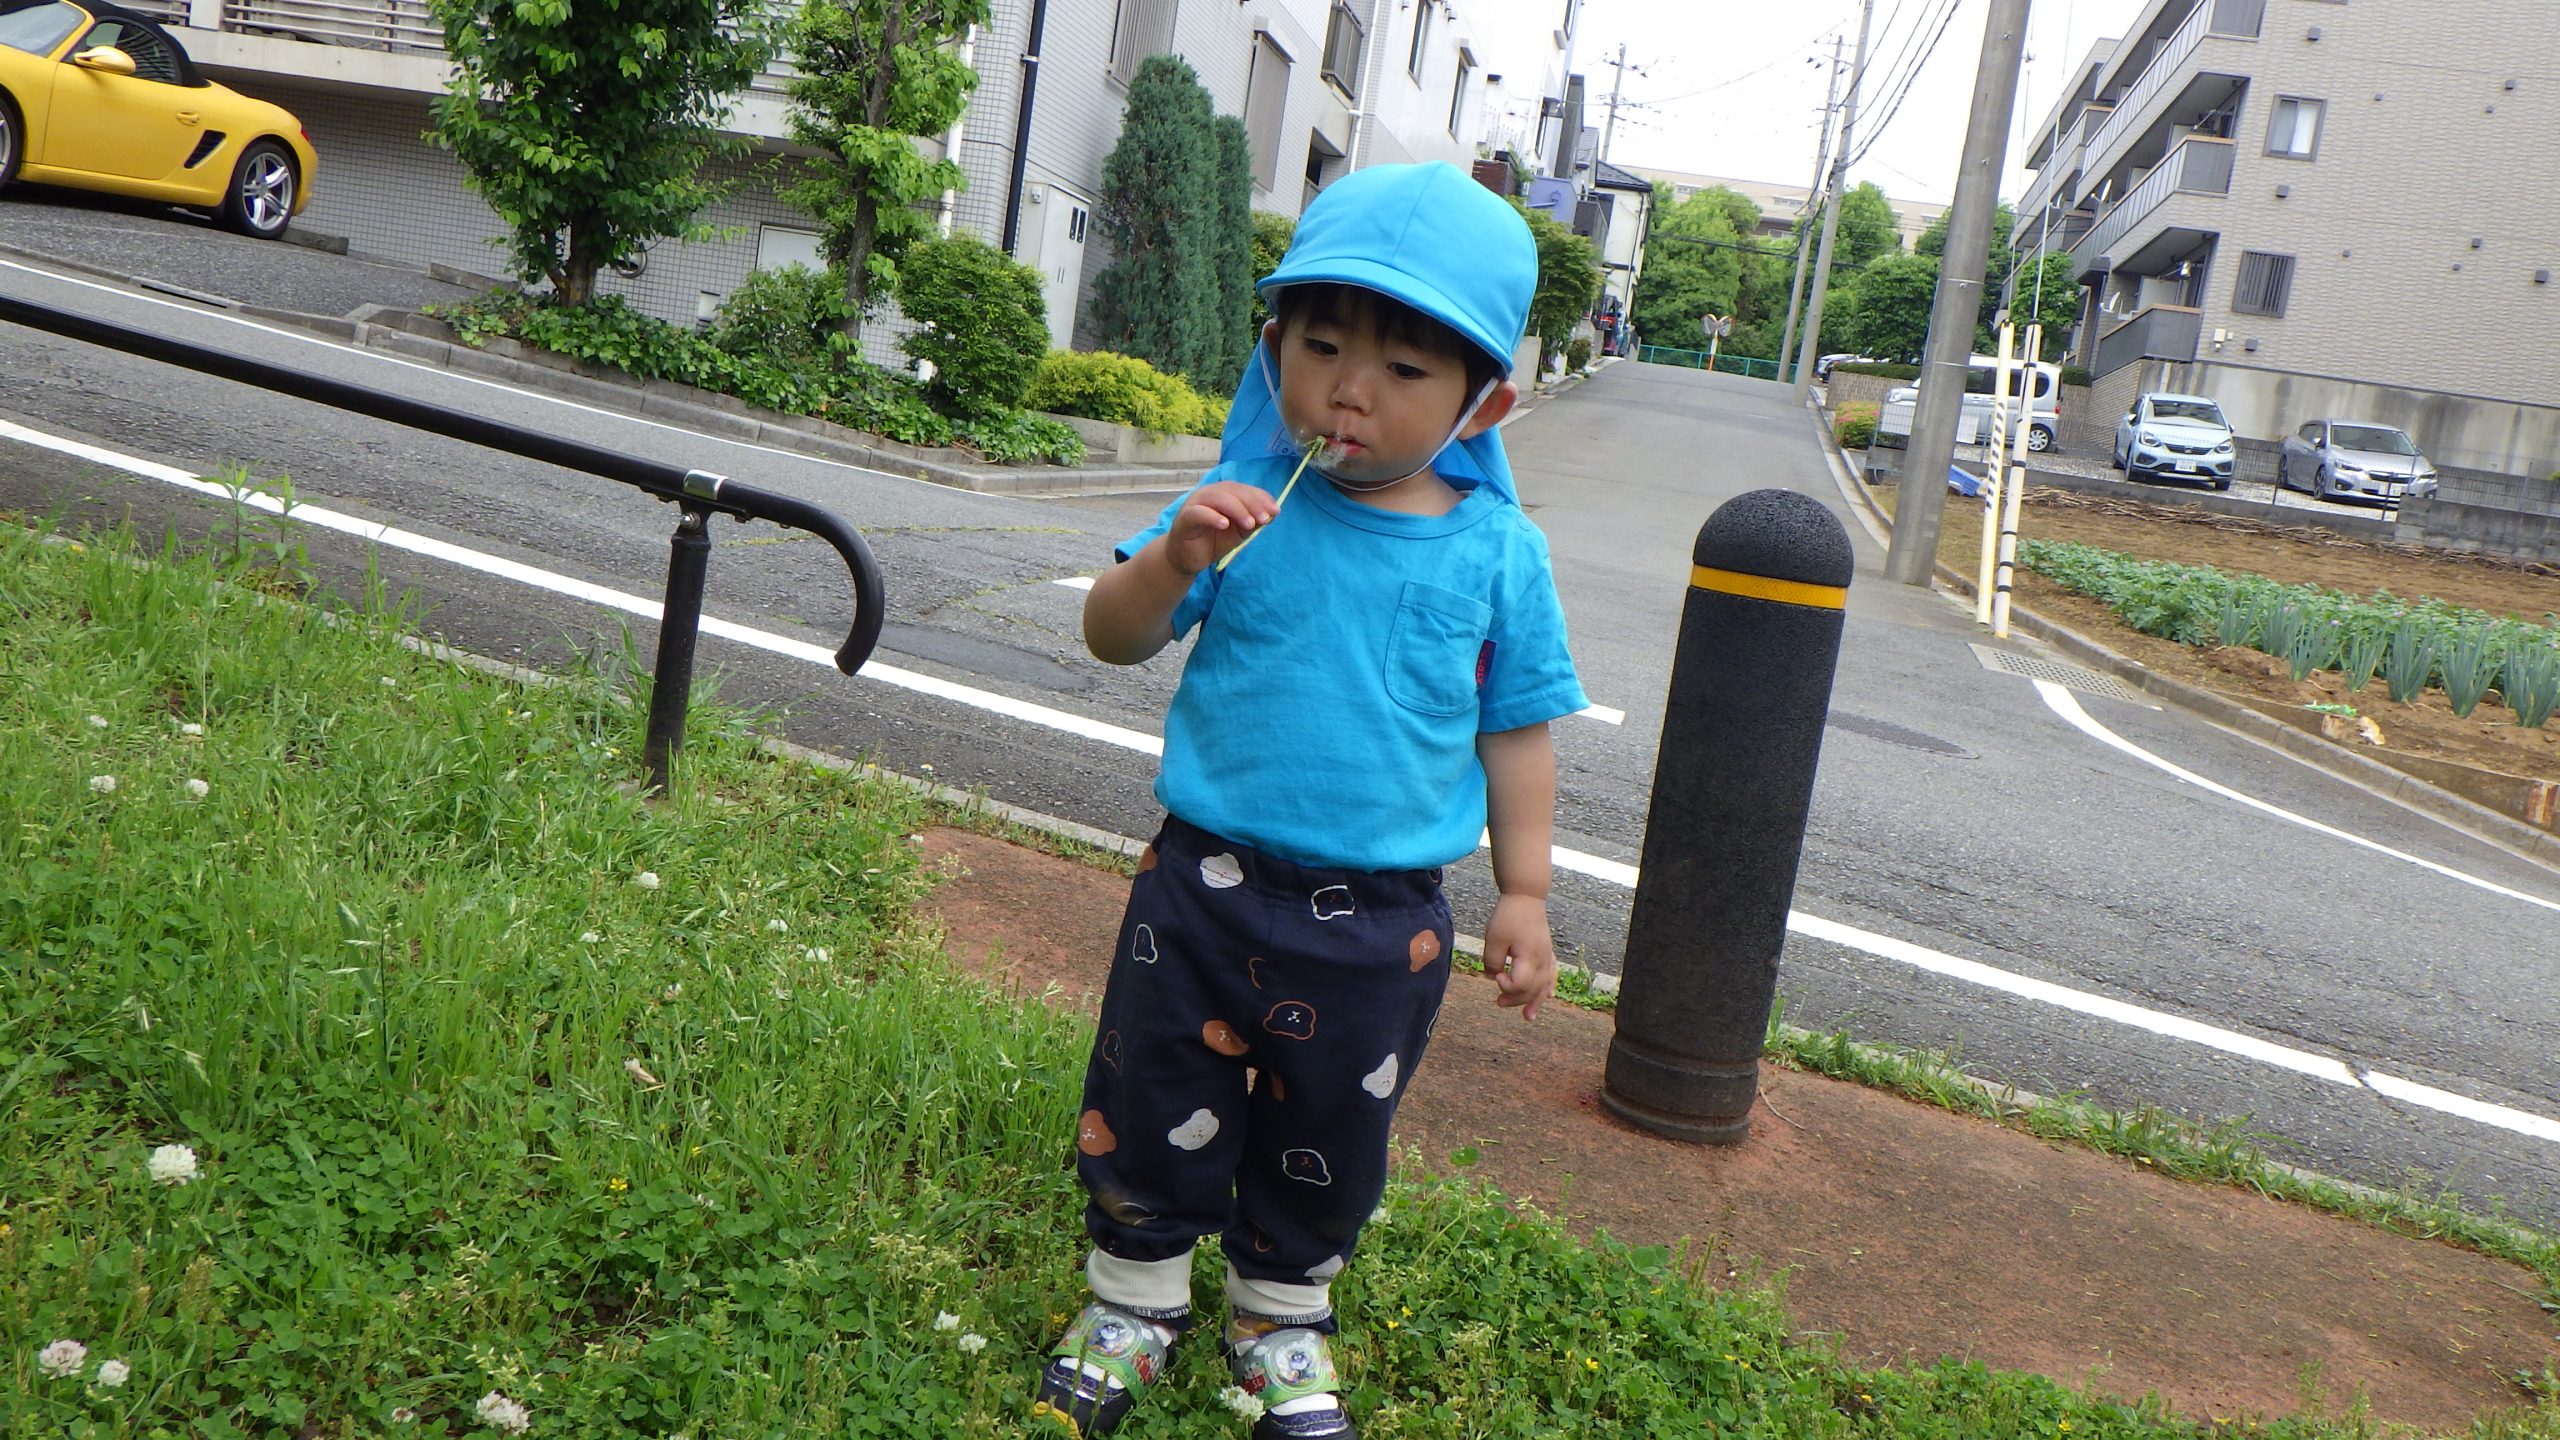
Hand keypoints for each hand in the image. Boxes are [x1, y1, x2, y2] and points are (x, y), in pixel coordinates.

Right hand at [1163, 481, 1280, 575]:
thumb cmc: (1213, 541)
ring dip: (1236, 509)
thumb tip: (1273, 513)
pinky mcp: (1184, 518)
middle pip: (1232, 491)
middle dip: (1252, 503)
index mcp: (1222, 494)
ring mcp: (1195, 504)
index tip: (1275, 511)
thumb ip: (1253, 521)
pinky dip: (1212, 516)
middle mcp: (1208, 494)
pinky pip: (1198, 512)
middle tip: (1264, 519)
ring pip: (1217, 498)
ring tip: (1249, 524)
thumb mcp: (1239, 532)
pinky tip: (1225, 524)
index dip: (1261, 497)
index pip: (1243, 489)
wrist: (1188, 559)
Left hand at [1483, 893, 1557, 1019]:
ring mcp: (1546, 956)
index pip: (1520, 984)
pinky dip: (1548, 987)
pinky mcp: (1546, 951)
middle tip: (1498, 1003)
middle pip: (1533, 989)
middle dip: (1516, 999)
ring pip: (1544, 985)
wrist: (1526, 895)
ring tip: (1528, 1017)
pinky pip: (1551, 974)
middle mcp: (1542, 960)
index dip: (1506, 985)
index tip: (1495, 975)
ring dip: (1536, 1001)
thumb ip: (1492, 961)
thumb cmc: (1508, 916)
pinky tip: (1549, 996)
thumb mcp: (1493, 939)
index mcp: (1529, 957)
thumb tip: (1493, 976)